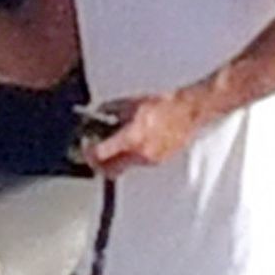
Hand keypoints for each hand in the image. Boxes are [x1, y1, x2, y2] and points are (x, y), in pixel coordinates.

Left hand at [87, 92, 201, 175]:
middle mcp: (140, 153)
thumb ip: (110, 110)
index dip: (88, 152)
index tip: (85, 145)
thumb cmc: (165, 105)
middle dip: (97, 164)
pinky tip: (131, 143)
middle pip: (109, 170)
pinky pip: (137, 163)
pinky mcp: (158, 161)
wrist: (190, 110)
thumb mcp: (131, 103)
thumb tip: (97, 114)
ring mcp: (150, 160)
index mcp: (131, 138)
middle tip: (92, 153)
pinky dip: (129, 156)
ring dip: (114, 159)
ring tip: (113, 144)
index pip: (100, 155)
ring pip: (123, 167)